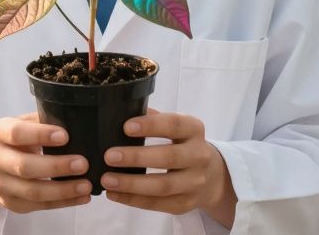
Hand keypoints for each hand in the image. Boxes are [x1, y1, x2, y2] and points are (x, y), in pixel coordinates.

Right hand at [0, 112, 91, 214]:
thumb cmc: (14, 140)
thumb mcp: (22, 123)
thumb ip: (42, 121)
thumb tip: (74, 123)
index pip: (17, 134)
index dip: (40, 135)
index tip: (65, 136)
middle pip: (24, 167)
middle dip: (56, 166)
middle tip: (83, 164)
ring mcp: (1, 185)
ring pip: (33, 192)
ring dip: (62, 190)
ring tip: (86, 185)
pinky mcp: (11, 203)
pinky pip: (39, 206)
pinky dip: (63, 203)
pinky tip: (81, 197)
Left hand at [100, 109, 235, 222]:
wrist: (211, 176)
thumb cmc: (182, 145)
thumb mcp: (176, 128)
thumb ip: (154, 120)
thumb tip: (121, 113)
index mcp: (194, 130)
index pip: (174, 125)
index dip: (151, 125)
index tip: (126, 127)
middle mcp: (199, 156)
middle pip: (168, 158)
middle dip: (136, 158)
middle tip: (109, 156)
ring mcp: (195, 183)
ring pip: (162, 186)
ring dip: (131, 184)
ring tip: (107, 180)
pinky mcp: (186, 203)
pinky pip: (157, 204)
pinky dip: (133, 200)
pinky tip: (113, 194)